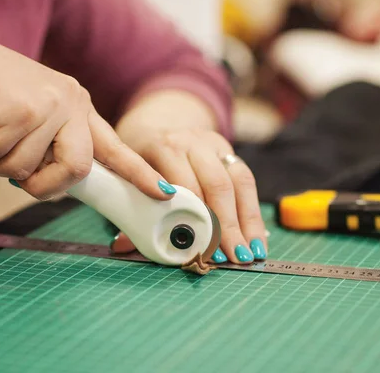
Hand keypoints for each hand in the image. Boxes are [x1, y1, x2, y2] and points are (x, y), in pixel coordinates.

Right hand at [0, 33, 174, 200]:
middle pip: (76, 170)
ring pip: (25, 170)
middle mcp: (71, 104)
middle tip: (19, 176)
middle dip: (43, 185)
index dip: (139, 172)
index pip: (115, 146)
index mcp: (79, 108)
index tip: (163, 192)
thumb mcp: (37, 119)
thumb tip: (57, 185)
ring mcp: (48, 104)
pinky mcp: (20, 109)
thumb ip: (53, 147)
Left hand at [111, 128, 267, 264]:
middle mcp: (192, 142)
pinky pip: (247, 181)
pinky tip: (256, 238)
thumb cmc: (139, 158)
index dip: (195, 216)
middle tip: (233, 257)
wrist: (157, 123)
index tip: (202, 246)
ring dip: (247, 221)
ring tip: (251, 252)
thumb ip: (130, 209)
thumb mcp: (128, 175)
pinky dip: (253, 213)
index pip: (185, 184)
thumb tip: (122, 245)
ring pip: (238, 182)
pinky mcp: (229, 151)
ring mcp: (214, 145)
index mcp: (163, 147)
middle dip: (227, 224)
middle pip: (217, 184)